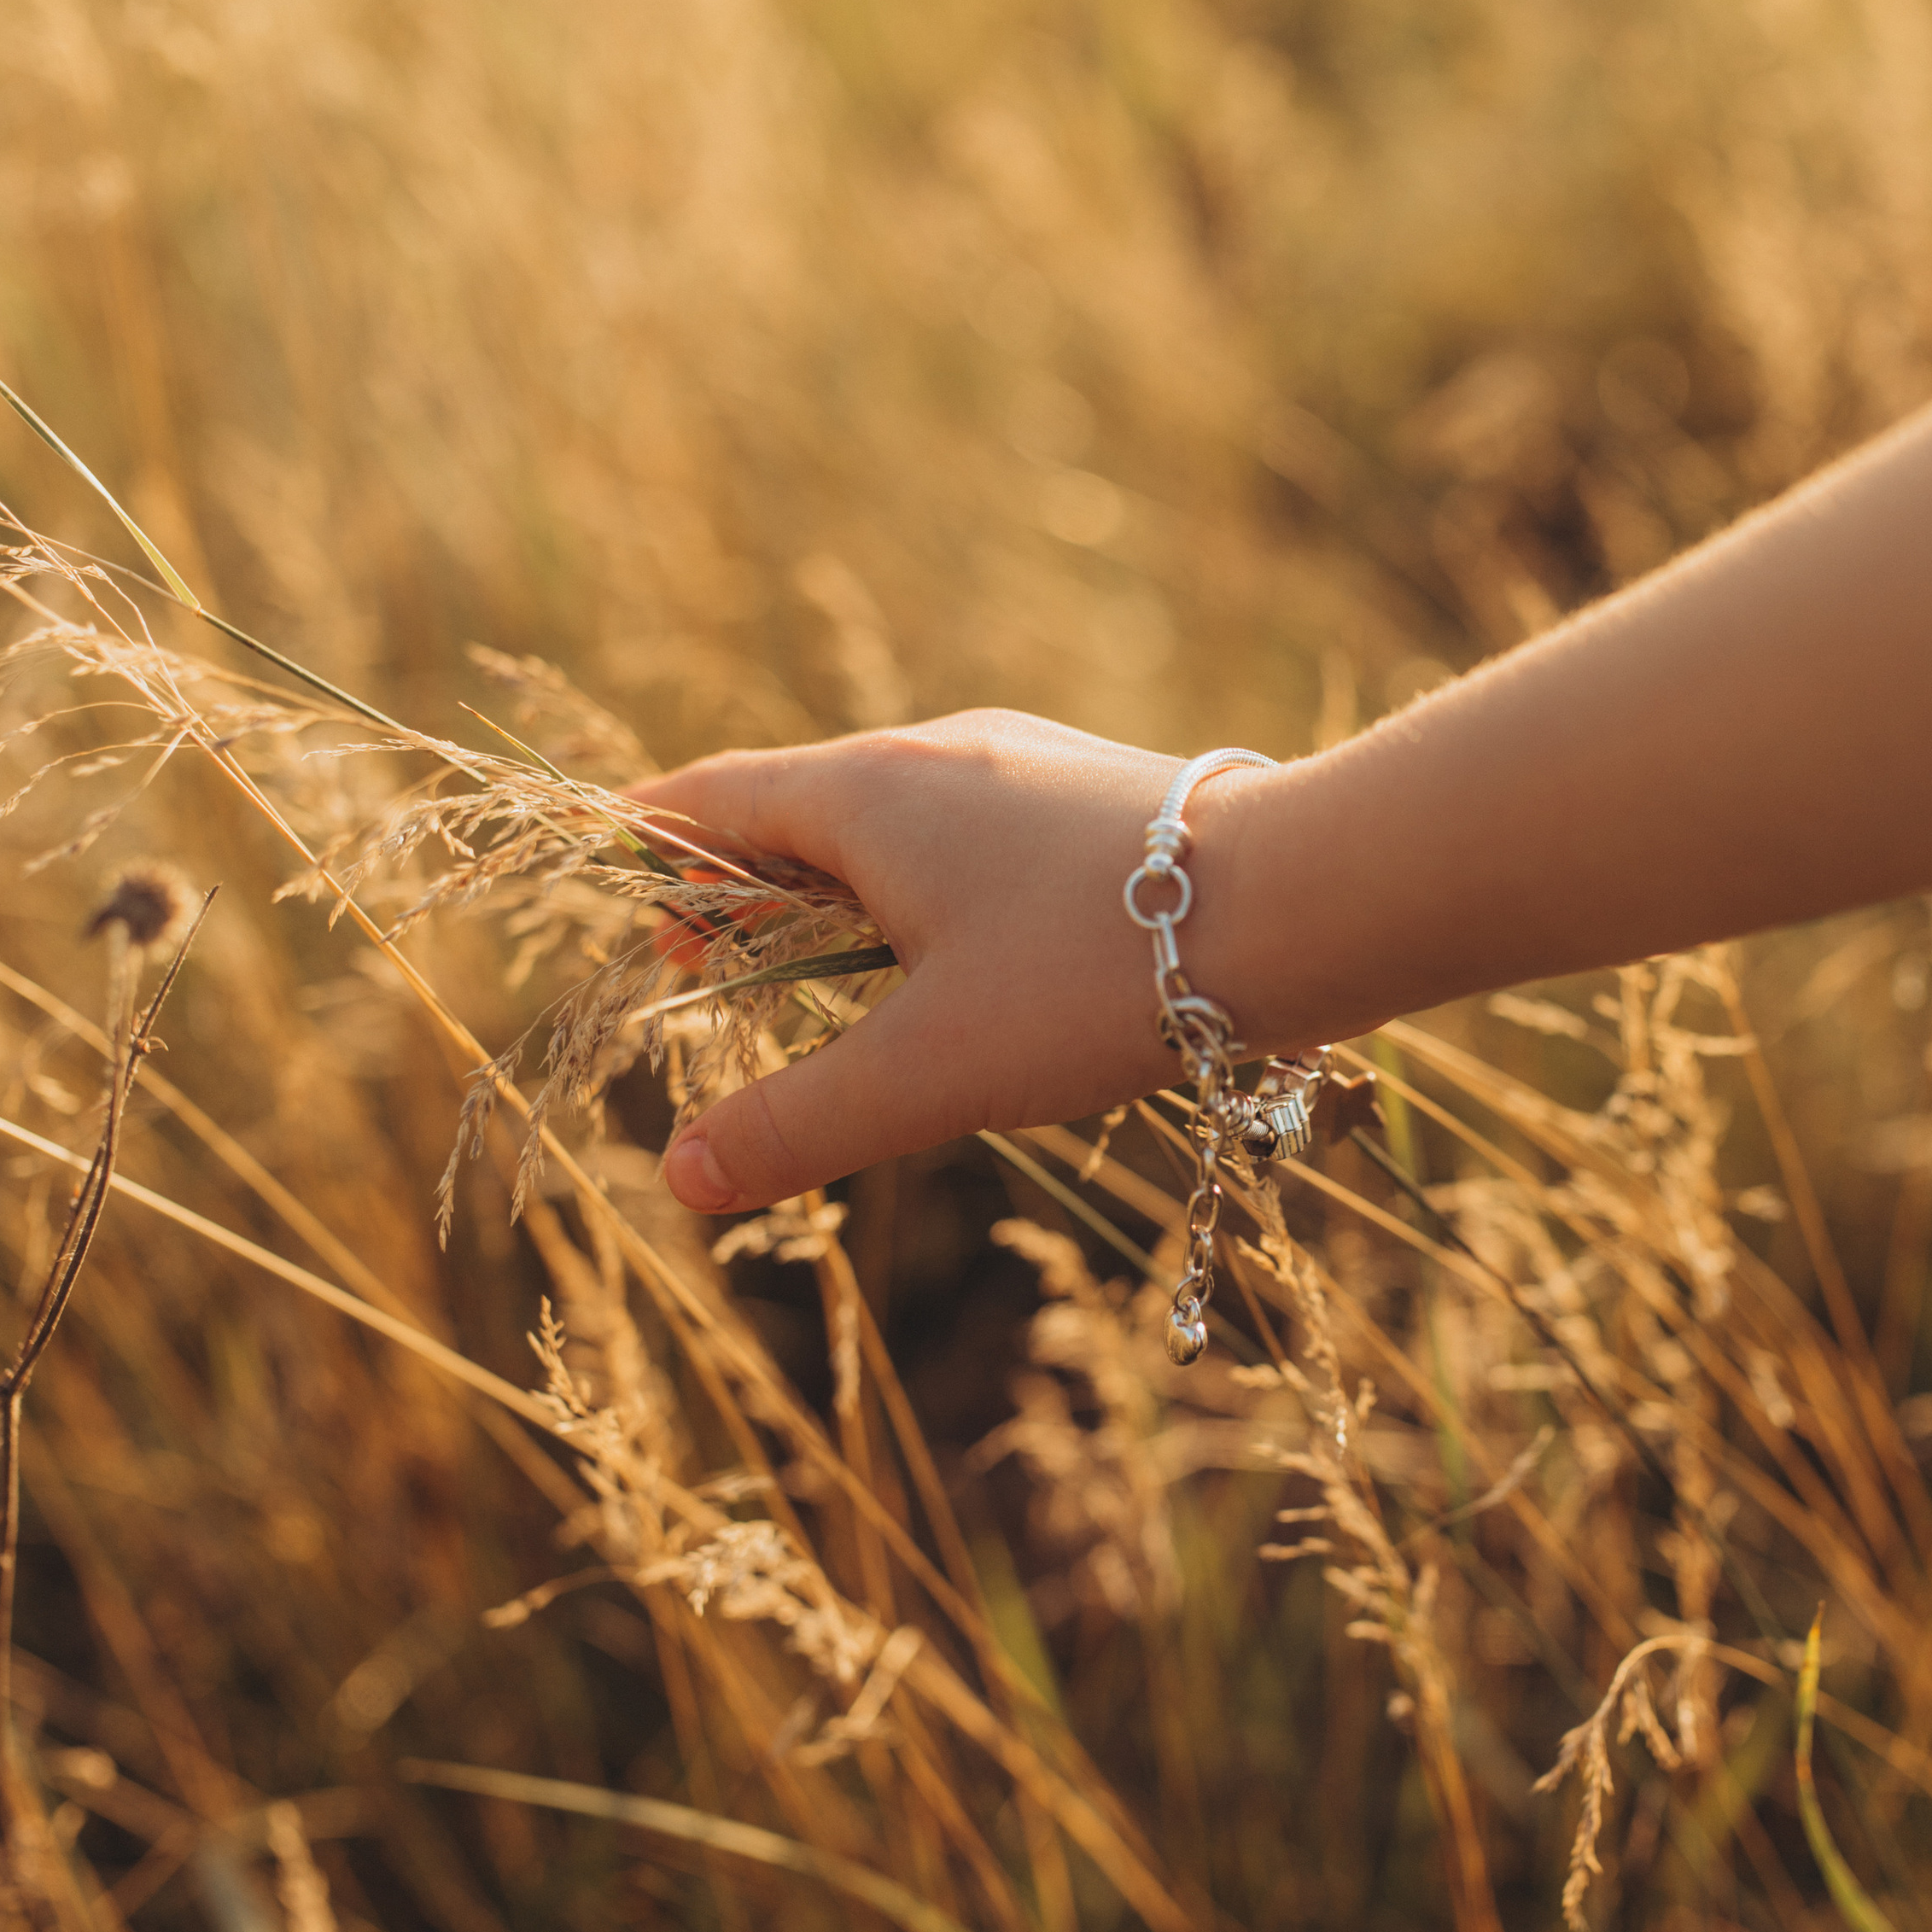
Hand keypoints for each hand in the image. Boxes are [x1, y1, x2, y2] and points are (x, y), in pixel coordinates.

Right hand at [630, 713, 1274, 1213]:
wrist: (1304, 896)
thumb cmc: (1099, 973)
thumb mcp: (932, 1071)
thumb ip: (801, 1124)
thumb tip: (681, 1179)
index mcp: (866, 790)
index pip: (710, 797)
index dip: (653, 856)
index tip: (627, 911)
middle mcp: (937, 752)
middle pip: (794, 802)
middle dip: (740, 885)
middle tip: (709, 968)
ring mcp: (1022, 763)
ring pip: (889, 816)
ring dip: (835, 888)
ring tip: (828, 974)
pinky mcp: (1092, 796)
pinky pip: (966, 827)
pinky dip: (920, 883)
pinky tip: (959, 957)